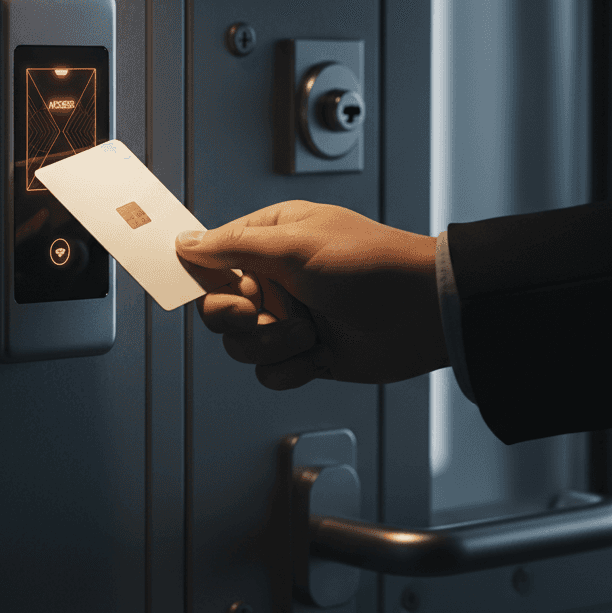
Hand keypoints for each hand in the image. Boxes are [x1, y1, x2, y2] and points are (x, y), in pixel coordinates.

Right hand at [175, 200, 448, 389]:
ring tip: (309, 329)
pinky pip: (269, 372)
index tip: (197, 284)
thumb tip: (187, 243)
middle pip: (218, 309)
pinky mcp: (305, 354)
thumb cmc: (368, 264)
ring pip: (241, 345)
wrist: (424, 313)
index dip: (203, 276)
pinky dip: (292, 367)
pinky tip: (318, 351)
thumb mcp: (295, 244)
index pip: (213, 258)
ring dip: (274, 342)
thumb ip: (234, 246)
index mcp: (270, 240)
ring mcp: (290, 317)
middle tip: (260, 310)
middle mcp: (275, 278)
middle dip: (239, 316)